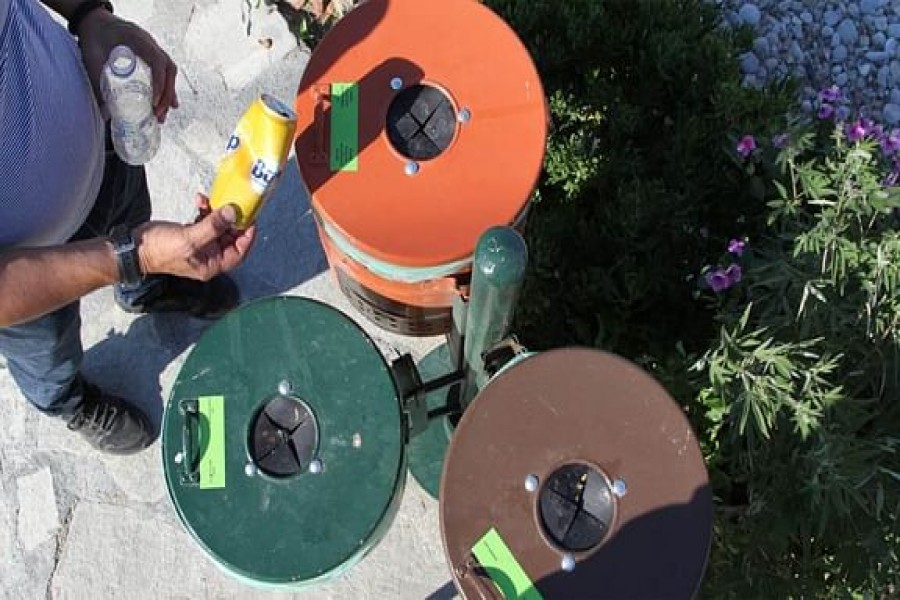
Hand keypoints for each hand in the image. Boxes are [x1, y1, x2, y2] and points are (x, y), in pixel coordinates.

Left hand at [76, 10, 178, 122]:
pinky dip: (165, 87)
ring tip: (163, 113)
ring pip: (168, 71)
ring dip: (168, 93)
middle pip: (168, 69)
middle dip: (167, 94)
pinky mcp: (149, 54)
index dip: (159, 83)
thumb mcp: (92, 58)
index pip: (157, 62)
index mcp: (137, 39)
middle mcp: (149, 43)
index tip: (154, 102)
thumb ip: (98, 82)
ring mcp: (152, 48)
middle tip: (159, 114)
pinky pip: (163, 71)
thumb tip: (105, 114)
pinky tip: (164, 102)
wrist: (92, 22)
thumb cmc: (92, 36)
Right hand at [133, 194, 255, 280]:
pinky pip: (204, 222)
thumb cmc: (159, 250)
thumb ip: (213, 226)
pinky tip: (200, 200)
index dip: (247, 235)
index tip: (250, 217)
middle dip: (232, 220)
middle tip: (234, 203)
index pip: (239, 252)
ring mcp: (200, 246)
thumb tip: (233, 213)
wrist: (133, 247)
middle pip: (230, 238)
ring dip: (217, 213)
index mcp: (212, 265)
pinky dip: (204, 211)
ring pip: (218, 228)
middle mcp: (209, 257)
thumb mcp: (189, 238)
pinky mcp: (191, 236)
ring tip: (213, 199)